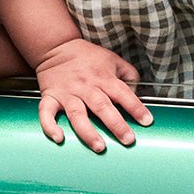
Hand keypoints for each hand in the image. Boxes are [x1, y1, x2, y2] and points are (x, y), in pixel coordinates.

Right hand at [35, 38, 151, 152]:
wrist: (57, 46)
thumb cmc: (86, 56)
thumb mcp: (112, 59)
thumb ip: (128, 75)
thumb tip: (136, 95)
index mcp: (103, 77)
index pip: (122, 93)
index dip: (136, 107)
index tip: (146, 121)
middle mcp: (85, 86)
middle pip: (102, 106)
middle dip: (116, 124)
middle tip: (128, 140)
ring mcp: (67, 93)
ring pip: (77, 114)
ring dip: (88, 132)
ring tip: (99, 146)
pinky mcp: (51, 97)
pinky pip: (46, 113)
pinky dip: (50, 126)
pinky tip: (58, 138)